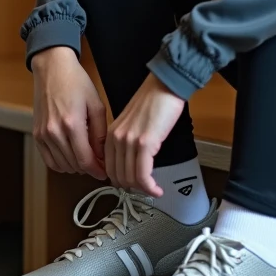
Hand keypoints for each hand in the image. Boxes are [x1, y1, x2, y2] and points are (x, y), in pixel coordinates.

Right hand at [31, 47, 107, 180]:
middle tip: (99, 164)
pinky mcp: (37, 134)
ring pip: (61, 165)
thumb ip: (100, 133)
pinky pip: (49, 160)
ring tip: (86, 158)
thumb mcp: (96, 105)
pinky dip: (61, 163)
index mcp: (72, 124)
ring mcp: (43, 134)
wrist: (52, 69)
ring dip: (75, 166)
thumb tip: (102, 155)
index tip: (104, 173)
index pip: (85, 160)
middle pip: (74, 165)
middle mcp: (54, 132)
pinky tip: (71, 156)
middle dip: (89, 168)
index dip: (97, 171)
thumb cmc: (75, 82)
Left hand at [106, 72, 185, 196]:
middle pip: (118, 177)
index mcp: (111, 134)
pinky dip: (150, 187)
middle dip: (133, 188)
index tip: (134, 186)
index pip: (109, 168)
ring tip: (154, 190)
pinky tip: (157, 189)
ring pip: (130, 179)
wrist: (165, 86)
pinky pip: (143, 175)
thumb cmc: (154, 102)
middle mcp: (116, 139)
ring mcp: (129, 141)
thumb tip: (132, 164)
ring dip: (143, 189)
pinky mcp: (145, 143)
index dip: (122, 182)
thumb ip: (127, 142)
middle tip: (146, 190)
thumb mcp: (132, 123)